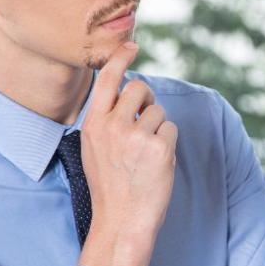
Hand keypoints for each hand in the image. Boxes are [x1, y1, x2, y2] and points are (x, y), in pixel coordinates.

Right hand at [76, 42, 177, 265]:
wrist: (121, 221)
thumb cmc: (111, 186)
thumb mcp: (96, 148)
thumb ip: (108, 120)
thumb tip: (131, 91)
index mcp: (93, 124)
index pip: (107, 79)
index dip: (121, 58)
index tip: (132, 45)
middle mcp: (112, 125)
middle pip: (139, 88)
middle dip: (147, 100)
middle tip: (144, 124)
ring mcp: (136, 136)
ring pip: (158, 111)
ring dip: (159, 128)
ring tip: (146, 156)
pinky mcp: (160, 147)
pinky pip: (172, 129)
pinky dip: (169, 144)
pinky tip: (157, 164)